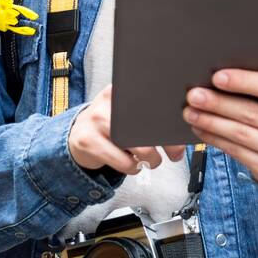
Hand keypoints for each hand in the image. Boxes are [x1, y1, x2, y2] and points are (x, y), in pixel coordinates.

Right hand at [68, 83, 185, 176]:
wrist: (76, 136)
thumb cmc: (110, 125)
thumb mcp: (127, 112)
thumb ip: (150, 115)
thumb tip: (181, 135)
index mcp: (124, 89)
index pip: (155, 102)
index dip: (171, 121)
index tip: (180, 134)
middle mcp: (109, 101)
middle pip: (150, 125)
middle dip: (168, 144)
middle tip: (174, 154)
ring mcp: (97, 121)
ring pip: (140, 147)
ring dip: (151, 159)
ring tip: (148, 159)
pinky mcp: (89, 142)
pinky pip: (125, 163)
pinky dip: (133, 168)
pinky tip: (131, 163)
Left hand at [183, 50, 257, 185]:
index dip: (242, 81)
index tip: (217, 77)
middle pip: (251, 112)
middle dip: (218, 103)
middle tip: (194, 95)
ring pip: (240, 133)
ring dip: (210, 122)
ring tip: (190, 112)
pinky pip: (236, 151)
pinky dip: (214, 139)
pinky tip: (201, 129)